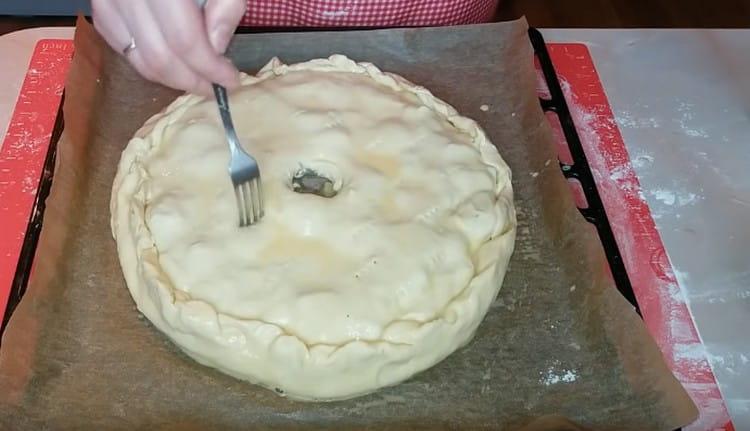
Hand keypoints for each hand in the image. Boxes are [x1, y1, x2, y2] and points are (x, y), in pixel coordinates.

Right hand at [92, 0, 245, 94]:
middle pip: (158, 56)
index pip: (185, 40)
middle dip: (191, 81)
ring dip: (169, 77)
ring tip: (195, 77)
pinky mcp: (99, 0)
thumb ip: (226, 5)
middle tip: (214, 88)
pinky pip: (118, 42)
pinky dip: (143, 59)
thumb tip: (216, 48)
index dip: (210, 68)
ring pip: (135, 57)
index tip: (231, 81)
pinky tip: (169, 59)